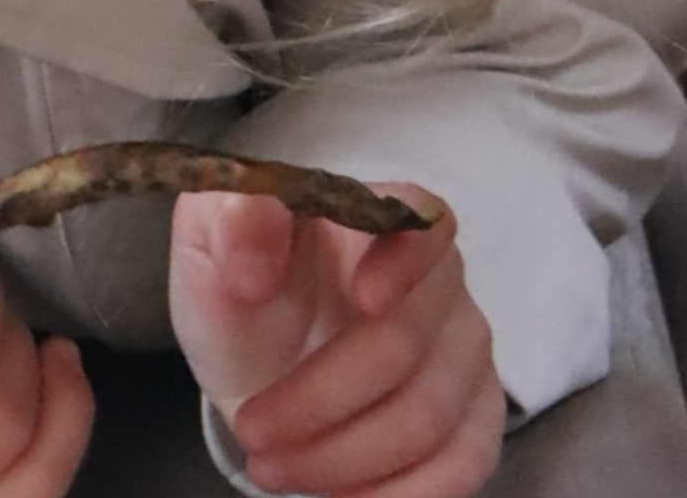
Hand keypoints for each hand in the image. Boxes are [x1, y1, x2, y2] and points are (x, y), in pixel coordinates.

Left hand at [168, 185, 503, 496]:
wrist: (261, 360)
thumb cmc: (241, 295)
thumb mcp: (208, 250)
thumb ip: (228, 223)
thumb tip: (253, 222)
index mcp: (376, 217)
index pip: (419, 223)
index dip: (401, 262)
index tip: (361, 298)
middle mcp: (438, 278)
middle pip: (404, 343)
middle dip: (320, 399)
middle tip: (253, 431)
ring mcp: (465, 348)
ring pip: (428, 416)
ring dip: (343, 456)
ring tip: (273, 466)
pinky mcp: (477, 414)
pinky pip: (463, 464)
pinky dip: (398, 493)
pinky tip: (341, 497)